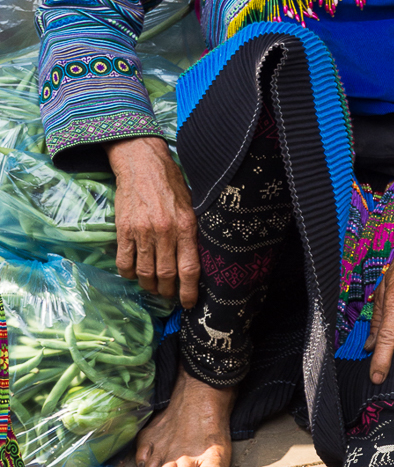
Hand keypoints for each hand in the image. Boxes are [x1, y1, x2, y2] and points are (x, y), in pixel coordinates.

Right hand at [107, 136, 199, 307]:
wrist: (142, 164)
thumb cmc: (172, 184)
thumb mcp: (192, 206)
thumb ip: (192, 232)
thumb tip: (197, 260)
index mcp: (186, 226)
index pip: (189, 268)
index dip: (189, 291)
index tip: (189, 303)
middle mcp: (164, 232)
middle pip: (166, 275)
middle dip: (168, 291)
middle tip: (169, 295)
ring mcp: (142, 232)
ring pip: (144, 273)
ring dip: (149, 286)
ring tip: (153, 287)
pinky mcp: (123, 230)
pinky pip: (124, 262)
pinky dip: (129, 274)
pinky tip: (134, 274)